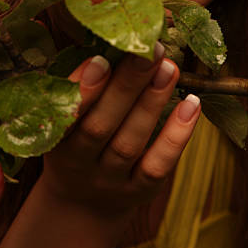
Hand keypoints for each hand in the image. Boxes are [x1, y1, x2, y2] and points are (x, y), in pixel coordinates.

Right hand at [39, 43, 199, 224]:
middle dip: (126, 86)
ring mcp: (109, 180)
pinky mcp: (138, 191)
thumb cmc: (75, 145)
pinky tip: (192, 105)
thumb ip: (81, 89)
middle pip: (100, 126)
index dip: (84, 90)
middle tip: (149, 50)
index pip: (67, 115)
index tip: (102, 59)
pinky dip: (176, 136)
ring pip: (130, 143)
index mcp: (54, 138)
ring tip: (169, 67)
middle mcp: (79, 162)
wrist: (81, 204)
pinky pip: (157, 166)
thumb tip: (114, 42)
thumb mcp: (65, 122)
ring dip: (151, 103)